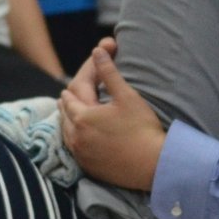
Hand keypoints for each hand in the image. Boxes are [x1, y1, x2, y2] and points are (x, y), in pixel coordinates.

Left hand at [58, 45, 164, 190]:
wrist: (153, 165)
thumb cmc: (142, 128)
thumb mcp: (126, 95)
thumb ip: (109, 72)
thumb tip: (97, 50)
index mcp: (83, 116)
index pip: (71, 96)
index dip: (75, 87)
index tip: (74, 83)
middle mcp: (76, 137)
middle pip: (64, 115)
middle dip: (67, 103)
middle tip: (67, 97)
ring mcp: (81, 154)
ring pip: (66, 133)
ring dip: (67, 121)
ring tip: (69, 115)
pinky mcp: (88, 167)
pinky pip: (74, 150)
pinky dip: (73, 139)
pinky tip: (79, 138)